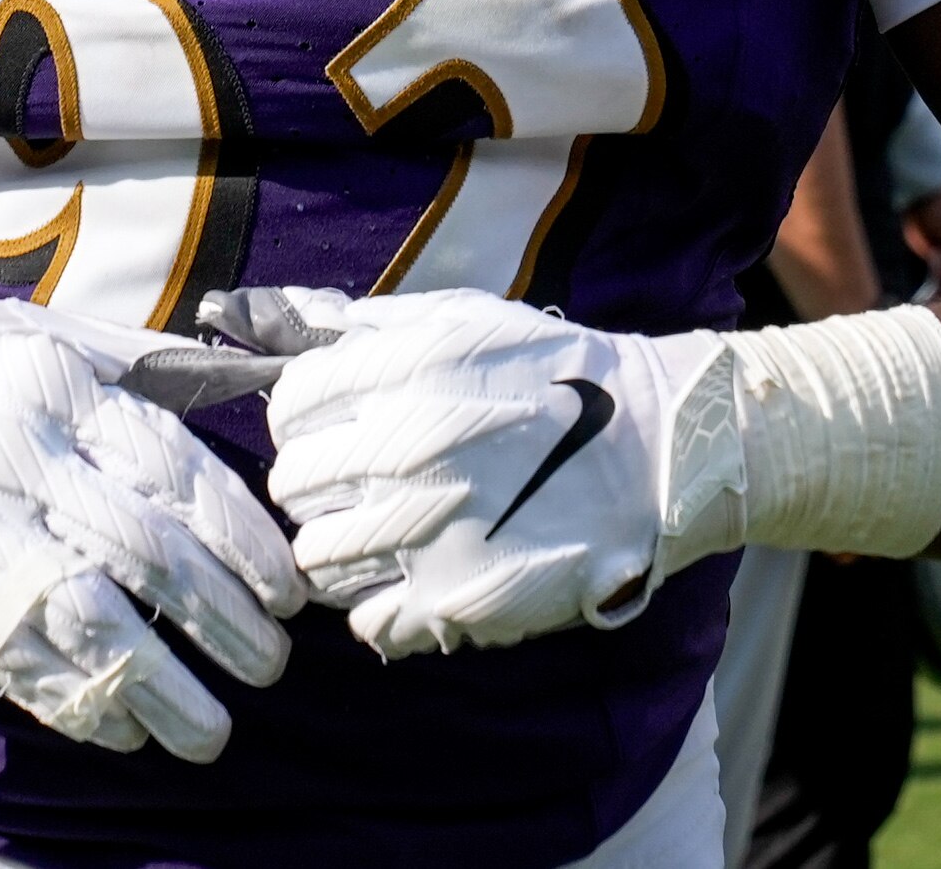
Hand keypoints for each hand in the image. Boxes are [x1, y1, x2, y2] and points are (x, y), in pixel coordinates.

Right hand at [0, 292, 305, 760]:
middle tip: (271, 665)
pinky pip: (17, 661)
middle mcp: (20, 460)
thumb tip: (247, 378)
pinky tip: (124, 726)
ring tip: (211, 728)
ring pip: (88, 622)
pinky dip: (77, 703)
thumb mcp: (37, 335)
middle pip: (146, 553)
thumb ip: (139, 366)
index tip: (287, 590)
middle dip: (222, 622)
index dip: (241, 540)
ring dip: (160, 686)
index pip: (175, 470)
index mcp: (56, 388)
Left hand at [210, 286, 738, 660]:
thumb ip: (372, 324)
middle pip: (292, 486)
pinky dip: (377, 606)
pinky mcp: (452, 601)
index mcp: (398, 377)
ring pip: (315, 559)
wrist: (651, 450)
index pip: (289, 407)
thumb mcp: (464, 320)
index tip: (330, 426)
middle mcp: (400, 454)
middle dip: (315, 482)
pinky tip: (409, 577)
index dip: (304, 417)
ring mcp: (423, 534)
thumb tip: (294, 322)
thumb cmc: (553, 375)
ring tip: (382, 532)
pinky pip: (366, 621)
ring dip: (338, 546)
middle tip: (355, 482)